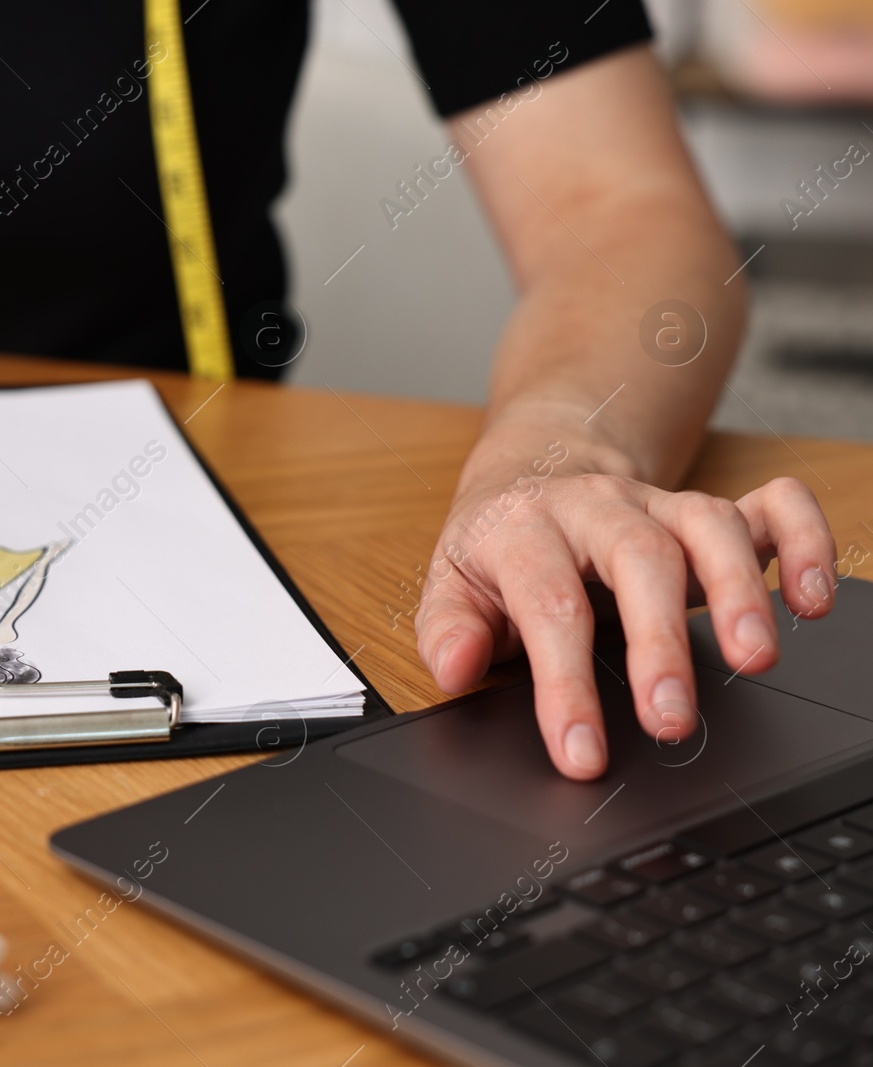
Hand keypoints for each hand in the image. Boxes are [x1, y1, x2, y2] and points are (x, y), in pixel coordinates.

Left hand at [414, 470, 837, 779]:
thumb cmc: (495, 550)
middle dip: (660, 642)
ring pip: (709, 526)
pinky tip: (811, 599)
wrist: (529, 476)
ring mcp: (658, 504)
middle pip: (638, 558)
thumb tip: (457, 668)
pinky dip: (803, 542)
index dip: (565, 684)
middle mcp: (597, 508)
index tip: (581, 752)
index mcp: (524, 528)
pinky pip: (771, 506)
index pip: (548, 606)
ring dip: (741, 591)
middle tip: (670, 720)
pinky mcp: (706, 511)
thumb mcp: (450, 586)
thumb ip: (448, 631)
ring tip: (756, 661)